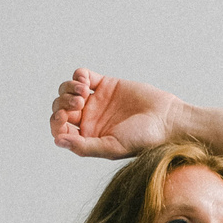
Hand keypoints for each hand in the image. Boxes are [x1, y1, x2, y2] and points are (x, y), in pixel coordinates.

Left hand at [49, 67, 183, 160]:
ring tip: (83, 92)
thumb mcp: (112, 147)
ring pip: (68, 90)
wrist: (166, 119)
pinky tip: (86, 81)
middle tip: (78, 104)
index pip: (60, 129)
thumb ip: (84, 147)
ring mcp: (96, 101)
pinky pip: (82, 75)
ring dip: (69, 88)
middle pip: (61, 108)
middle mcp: (90, 120)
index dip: (56, 122)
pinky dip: (79, 75)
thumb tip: (57, 141)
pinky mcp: (105, 84)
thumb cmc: (143, 140)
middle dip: (63, 103)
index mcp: (89, 138)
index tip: (64, 118)